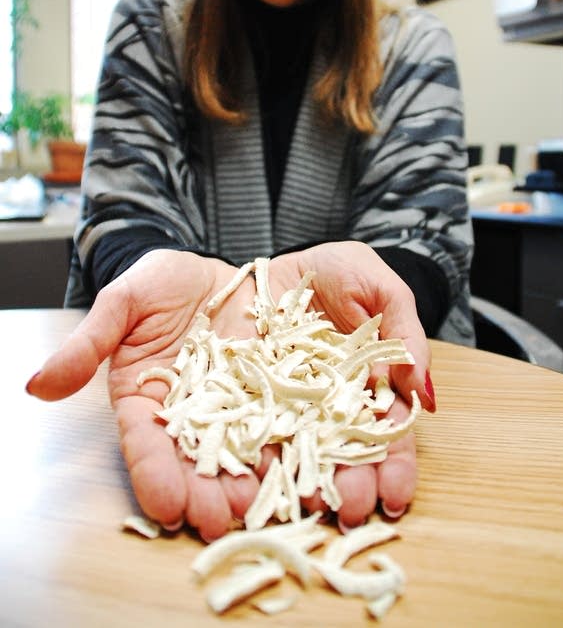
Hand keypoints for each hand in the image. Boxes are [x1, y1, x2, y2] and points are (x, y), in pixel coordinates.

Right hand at [26, 250, 262, 541]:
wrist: (219, 269)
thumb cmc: (163, 282)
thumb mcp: (123, 302)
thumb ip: (87, 343)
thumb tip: (37, 383)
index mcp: (145, 400)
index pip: (145, 445)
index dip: (154, 475)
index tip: (164, 504)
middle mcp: (190, 413)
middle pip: (194, 461)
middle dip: (205, 493)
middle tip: (219, 520)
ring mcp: (235, 406)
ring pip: (240, 452)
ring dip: (247, 484)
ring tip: (258, 507)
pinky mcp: (274, 393)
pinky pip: (282, 423)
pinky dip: (287, 449)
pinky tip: (297, 471)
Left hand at [268, 241, 433, 527]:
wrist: (267, 263)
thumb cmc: (332, 271)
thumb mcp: (378, 288)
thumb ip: (405, 332)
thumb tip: (426, 394)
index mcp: (364, 388)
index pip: (385, 435)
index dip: (393, 468)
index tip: (394, 497)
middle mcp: (324, 407)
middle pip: (341, 455)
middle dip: (350, 487)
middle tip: (349, 511)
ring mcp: (279, 407)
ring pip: (295, 455)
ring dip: (303, 484)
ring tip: (306, 504)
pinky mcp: (238, 401)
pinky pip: (244, 434)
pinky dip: (248, 461)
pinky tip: (252, 483)